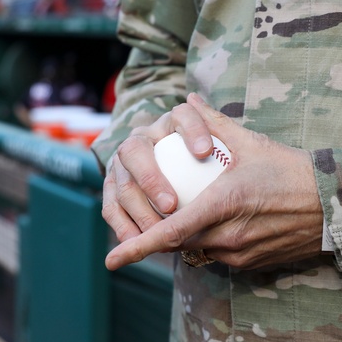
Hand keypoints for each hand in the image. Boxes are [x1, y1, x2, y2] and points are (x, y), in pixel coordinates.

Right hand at [101, 96, 215, 245]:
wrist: (190, 181)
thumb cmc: (217, 166)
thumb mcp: (228, 148)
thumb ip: (220, 128)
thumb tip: (197, 99)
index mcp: (173, 122)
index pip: (181, 116)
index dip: (191, 130)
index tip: (205, 152)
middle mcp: (144, 138)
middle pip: (136, 150)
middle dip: (150, 178)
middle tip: (171, 205)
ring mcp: (124, 164)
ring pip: (122, 182)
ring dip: (137, 209)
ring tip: (156, 231)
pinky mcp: (115, 188)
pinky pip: (112, 207)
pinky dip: (123, 226)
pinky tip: (138, 242)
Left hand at [104, 93, 324, 270]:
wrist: (334, 205)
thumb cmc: (293, 171)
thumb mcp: (252, 143)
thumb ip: (213, 123)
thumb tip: (187, 101)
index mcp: (224, 205)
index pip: (171, 232)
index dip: (137, 247)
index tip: (111, 259)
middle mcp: (229, 235)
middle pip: (177, 244)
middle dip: (154, 238)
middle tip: (137, 226)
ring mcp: (240, 253)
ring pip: (196, 251)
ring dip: (182, 238)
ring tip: (175, 217)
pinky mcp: (250, 263)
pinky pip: (217, 255)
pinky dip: (206, 242)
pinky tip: (210, 224)